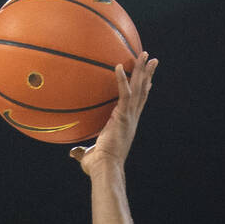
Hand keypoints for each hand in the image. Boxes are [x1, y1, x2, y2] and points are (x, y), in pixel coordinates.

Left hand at [70, 52, 157, 174]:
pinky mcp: (123, 117)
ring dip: (142, 70)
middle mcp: (132, 119)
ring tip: (146, 54)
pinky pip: (124, 94)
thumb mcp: (89, 157)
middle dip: (147, 74)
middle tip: (152, 59)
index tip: (149, 80)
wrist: (105, 169)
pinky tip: (119, 65)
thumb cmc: (98, 167)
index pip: (138, 104)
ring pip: (139, 89)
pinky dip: (122, 80)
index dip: (144, 91)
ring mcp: (129, 117)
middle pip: (143, 92)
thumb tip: (73, 153)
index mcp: (127, 125)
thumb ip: (82, 152)